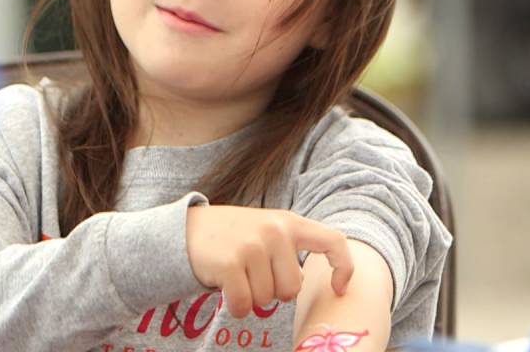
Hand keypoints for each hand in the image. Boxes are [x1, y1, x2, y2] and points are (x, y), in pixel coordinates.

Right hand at [186, 206, 352, 317]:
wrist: (186, 230)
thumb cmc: (234, 236)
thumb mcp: (267, 230)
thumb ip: (292, 248)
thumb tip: (327, 282)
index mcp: (289, 222)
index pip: (333, 241)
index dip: (343, 268)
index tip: (338, 288)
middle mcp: (274, 231)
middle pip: (292, 289)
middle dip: (272, 290)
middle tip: (252, 273)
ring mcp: (252, 245)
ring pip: (266, 299)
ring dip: (251, 296)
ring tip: (237, 273)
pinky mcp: (231, 263)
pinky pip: (244, 305)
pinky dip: (235, 305)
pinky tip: (225, 287)